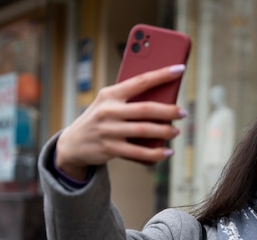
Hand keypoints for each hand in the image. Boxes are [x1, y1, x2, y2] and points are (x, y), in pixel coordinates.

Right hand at [55, 65, 187, 179]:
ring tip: (176, 131)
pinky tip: (167, 151)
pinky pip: (138, 152)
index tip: (180, 68)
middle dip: (168, 110)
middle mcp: (108, 110)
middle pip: (145, 109)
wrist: (73, 143)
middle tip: (183, 112)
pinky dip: (155, 153)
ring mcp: (108, 130)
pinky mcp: (109, 148)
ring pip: (144, 130)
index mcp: (110, 94)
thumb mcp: (109, 104)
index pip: (140, 80)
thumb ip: (130, 101)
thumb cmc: (100, 119)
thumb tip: (164, 101)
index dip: (162, 74)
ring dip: (164, 131)